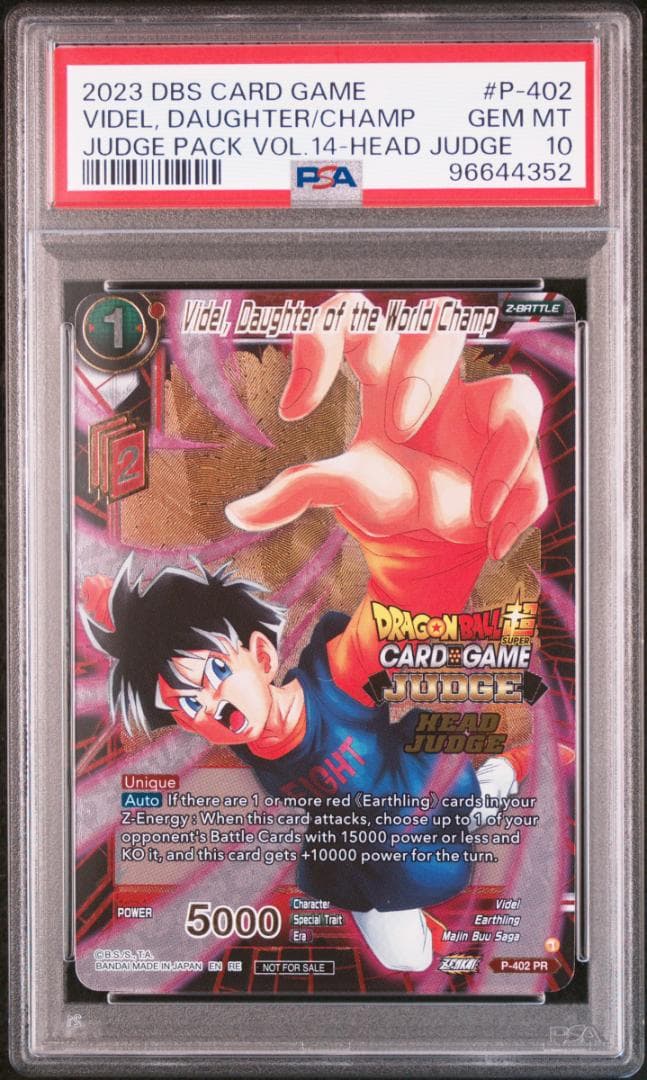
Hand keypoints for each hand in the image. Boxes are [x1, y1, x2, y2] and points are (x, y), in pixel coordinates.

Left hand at [225, 293, 546, 559]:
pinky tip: (492, 537)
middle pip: (442, 325)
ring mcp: (482, 413)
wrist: (432, 541)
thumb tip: (241, 513)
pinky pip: (537, 464)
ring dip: (501, 445)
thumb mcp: (345, 491)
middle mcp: (436, 383)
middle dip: (423, 370)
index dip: (325, 339)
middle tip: (399, 426)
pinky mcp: (515, 452)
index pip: (358, 318)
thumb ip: (297, 491)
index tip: (294, 407)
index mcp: (384, 377)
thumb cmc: (391, 499)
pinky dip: (520, 500)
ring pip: (515, 388)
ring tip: (474, 504)